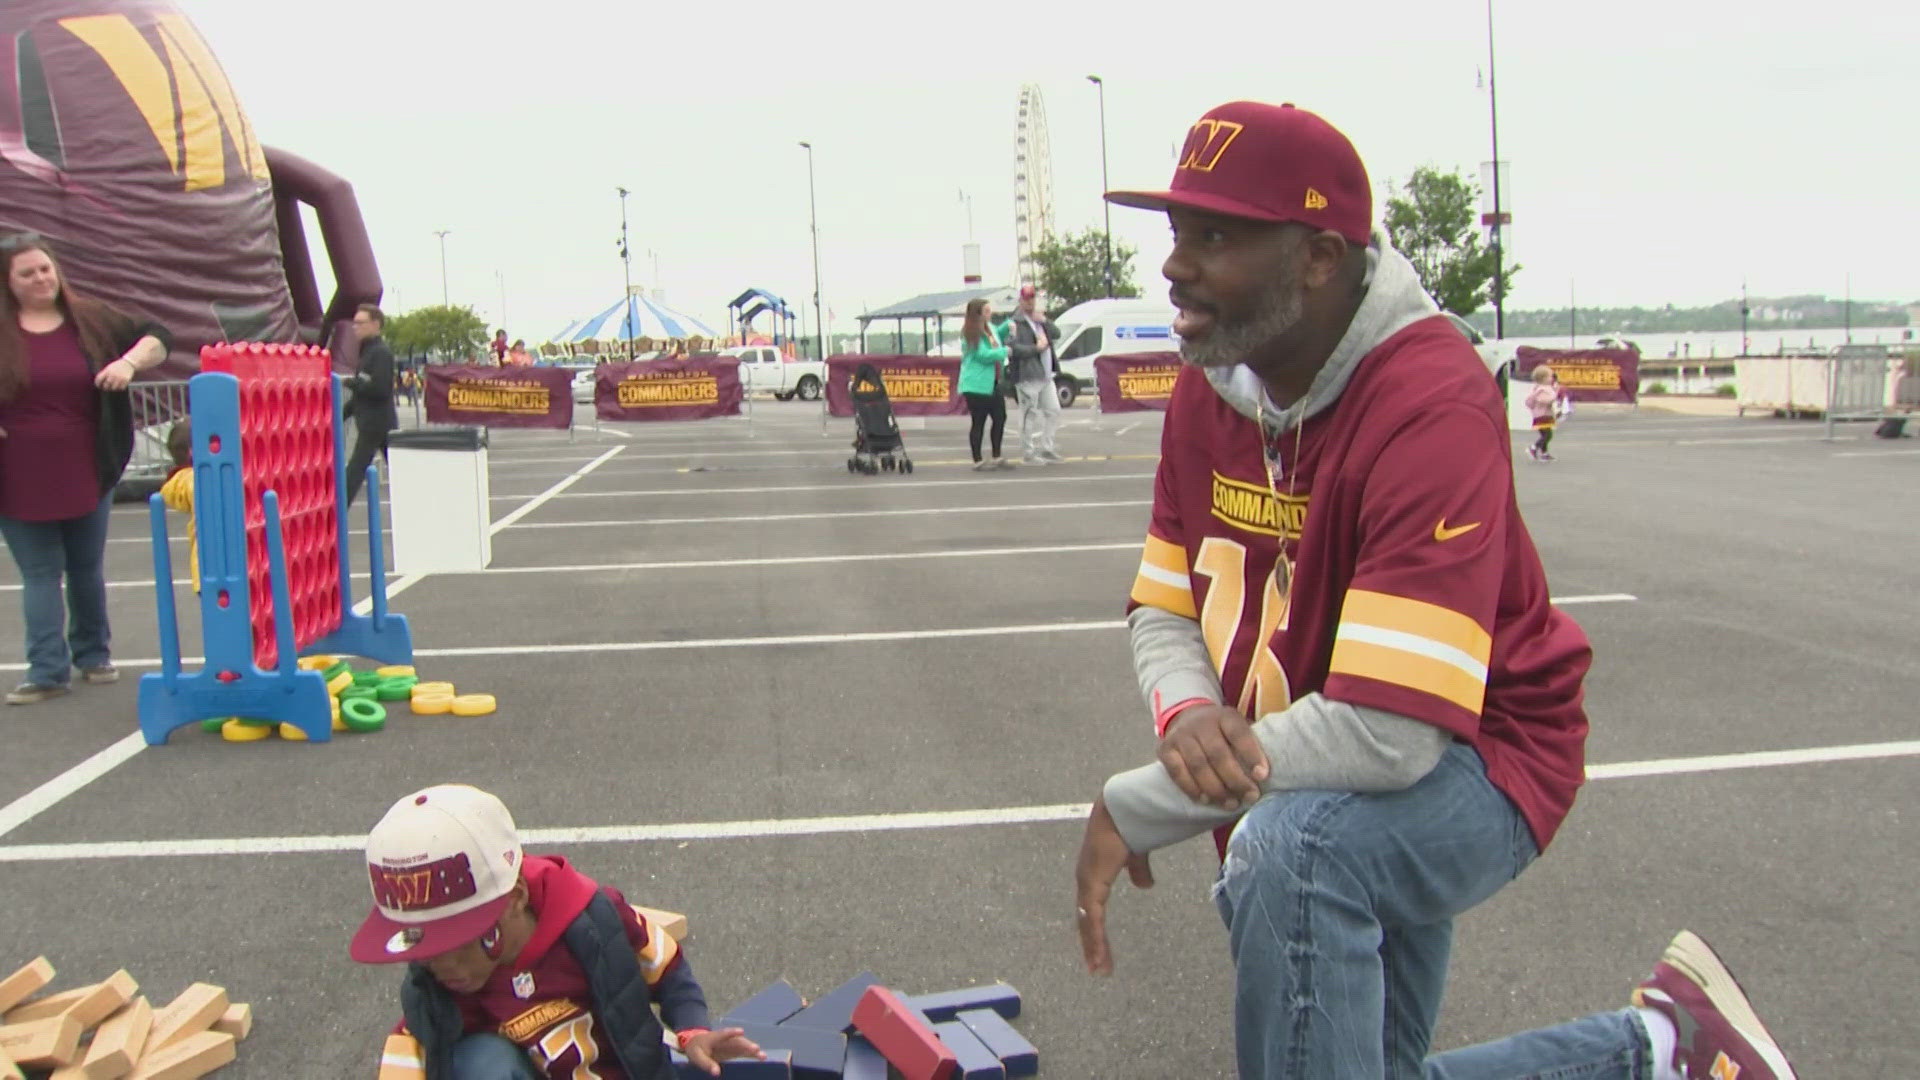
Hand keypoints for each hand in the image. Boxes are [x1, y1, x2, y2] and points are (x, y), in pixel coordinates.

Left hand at [94, 357, 135, 390]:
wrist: (128, 363)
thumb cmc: (117, 366)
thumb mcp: (109, 368)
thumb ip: (104, 374)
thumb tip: (100, 382)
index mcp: (107, 371)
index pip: (99, 379)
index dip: (97, 384)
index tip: (98, 385)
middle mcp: (113, 375)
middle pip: (106, 385)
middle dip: (105, 387)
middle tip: (106, 388)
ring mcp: (119, 378)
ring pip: (114, 388)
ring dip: (112, 388)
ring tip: (113, 387)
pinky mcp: (126, 380)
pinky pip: (121, 388)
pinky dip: (119, 388)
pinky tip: (119, 386)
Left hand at [681, 1028, 763, 1075]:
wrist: (697, 1045)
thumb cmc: (696, 1049)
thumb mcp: (696, 1056)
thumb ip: (706, 1063)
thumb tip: (717, 1073)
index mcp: (715, 1037)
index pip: (723, 1034)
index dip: (732, 1032)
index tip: (741, 1032)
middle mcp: (726, 1039)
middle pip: (737, 1041)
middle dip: (746, 1045)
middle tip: (756, 1048)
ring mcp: (731, 1045)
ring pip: (743, 1046)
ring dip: (752, 1050)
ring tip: (762, 1055)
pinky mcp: (735, 1051)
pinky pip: (744, 1052)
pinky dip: (752, 1055)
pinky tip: (761, 1058)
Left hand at [1075, 797, 1153, 975]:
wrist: (1122, 810)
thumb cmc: (1128, 826)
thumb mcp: (1135, 854)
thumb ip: (1138, 870)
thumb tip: (1144, 886)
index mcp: (1094, 875)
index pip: (1091, 909)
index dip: (1094, 930)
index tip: (1099, 950)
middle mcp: (1086, 881)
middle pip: (1086, 921)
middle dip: (1092, 946)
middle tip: (1098, 969)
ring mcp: (1087, 883)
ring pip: (1087, 924)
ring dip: (1094, 948)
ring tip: (1100, 970)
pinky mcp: (1092, 884)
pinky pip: (1092, 917)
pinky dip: (1094, 938)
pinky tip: (1098, 954)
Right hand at [1158, 705, 1267, 809]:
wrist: (1186, 717)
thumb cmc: (1221, 731)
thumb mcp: (1236, 727)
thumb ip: (1249, 744)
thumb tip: (1263, 776)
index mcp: (1225, 716)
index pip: (1239, 734)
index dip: (1252, 755)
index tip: (1262, 776)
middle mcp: (1201, 723)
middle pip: (1218, 754)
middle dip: (1236, 780)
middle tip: (1249, 797)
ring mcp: (1180, 736)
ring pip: (1199, 766)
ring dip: (1216, 789)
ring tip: (1230, 804)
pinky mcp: (1165, 749)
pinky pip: (1178, 773)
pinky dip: (1192, 789)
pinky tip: (1205, 800)